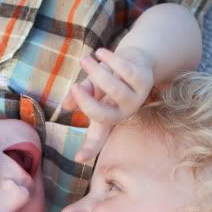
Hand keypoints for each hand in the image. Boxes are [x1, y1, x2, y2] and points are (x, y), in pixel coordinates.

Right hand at [62, 47, 152, 161]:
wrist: (136, 60)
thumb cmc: (111, 77)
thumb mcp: (93, 88)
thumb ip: (82, 95)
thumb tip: (66, 106)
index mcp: (110, 119)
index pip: (98, 138)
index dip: (89, 149)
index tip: (78, 158)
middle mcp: (124, 113)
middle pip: (102, 115)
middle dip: (86, 101)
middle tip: (74, 86)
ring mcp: (136, 98)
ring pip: (114, 90)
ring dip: (96, 73)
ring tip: (84, 60)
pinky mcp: (144, 80)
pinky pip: (124, 71)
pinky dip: (110, 60)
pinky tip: (100, 53)